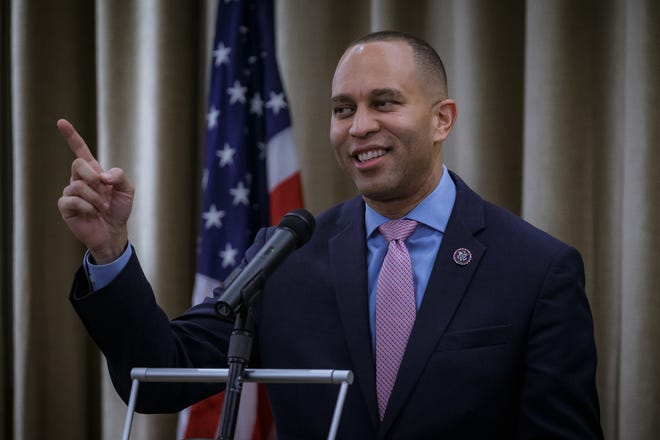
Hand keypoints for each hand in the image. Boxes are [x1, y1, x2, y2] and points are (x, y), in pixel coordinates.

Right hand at [57, 119, 134, 263]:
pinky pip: (72, 199)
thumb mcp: (127, 190)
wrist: (114, 232)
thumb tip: (102, 175)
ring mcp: (71, 193)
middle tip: (103, 190)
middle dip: (93, 176)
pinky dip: (86, 206)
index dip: (71, 136)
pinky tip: (91, 213)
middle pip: (77, 164)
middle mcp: (79, 179)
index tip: (61, 122)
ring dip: (94, 197)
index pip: (80, 150)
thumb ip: (119, 176)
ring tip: (100, 207)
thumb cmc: (119, 210)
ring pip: (77, 184)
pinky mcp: (66, 207)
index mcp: (94, 172)